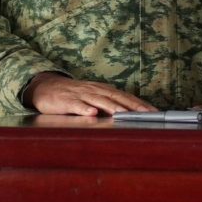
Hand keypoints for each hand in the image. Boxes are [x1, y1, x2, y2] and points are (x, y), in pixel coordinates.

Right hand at [26, 73, 156, 115]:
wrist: (46, 87)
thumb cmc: (75, 95)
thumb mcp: (95, 97)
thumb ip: (111, 104)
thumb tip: (132, 115)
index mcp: (104, 90)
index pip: (126, 97)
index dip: (140, 104)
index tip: (155, 112)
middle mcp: (95, 91)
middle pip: (117, 97)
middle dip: (132, 106)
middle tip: (147, 114)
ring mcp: (81, 95)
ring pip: (99, 101)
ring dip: (112, 107)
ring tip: (123, 114)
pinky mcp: (66, 101)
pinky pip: (76, 105)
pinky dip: (84, 109)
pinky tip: (91, 113)